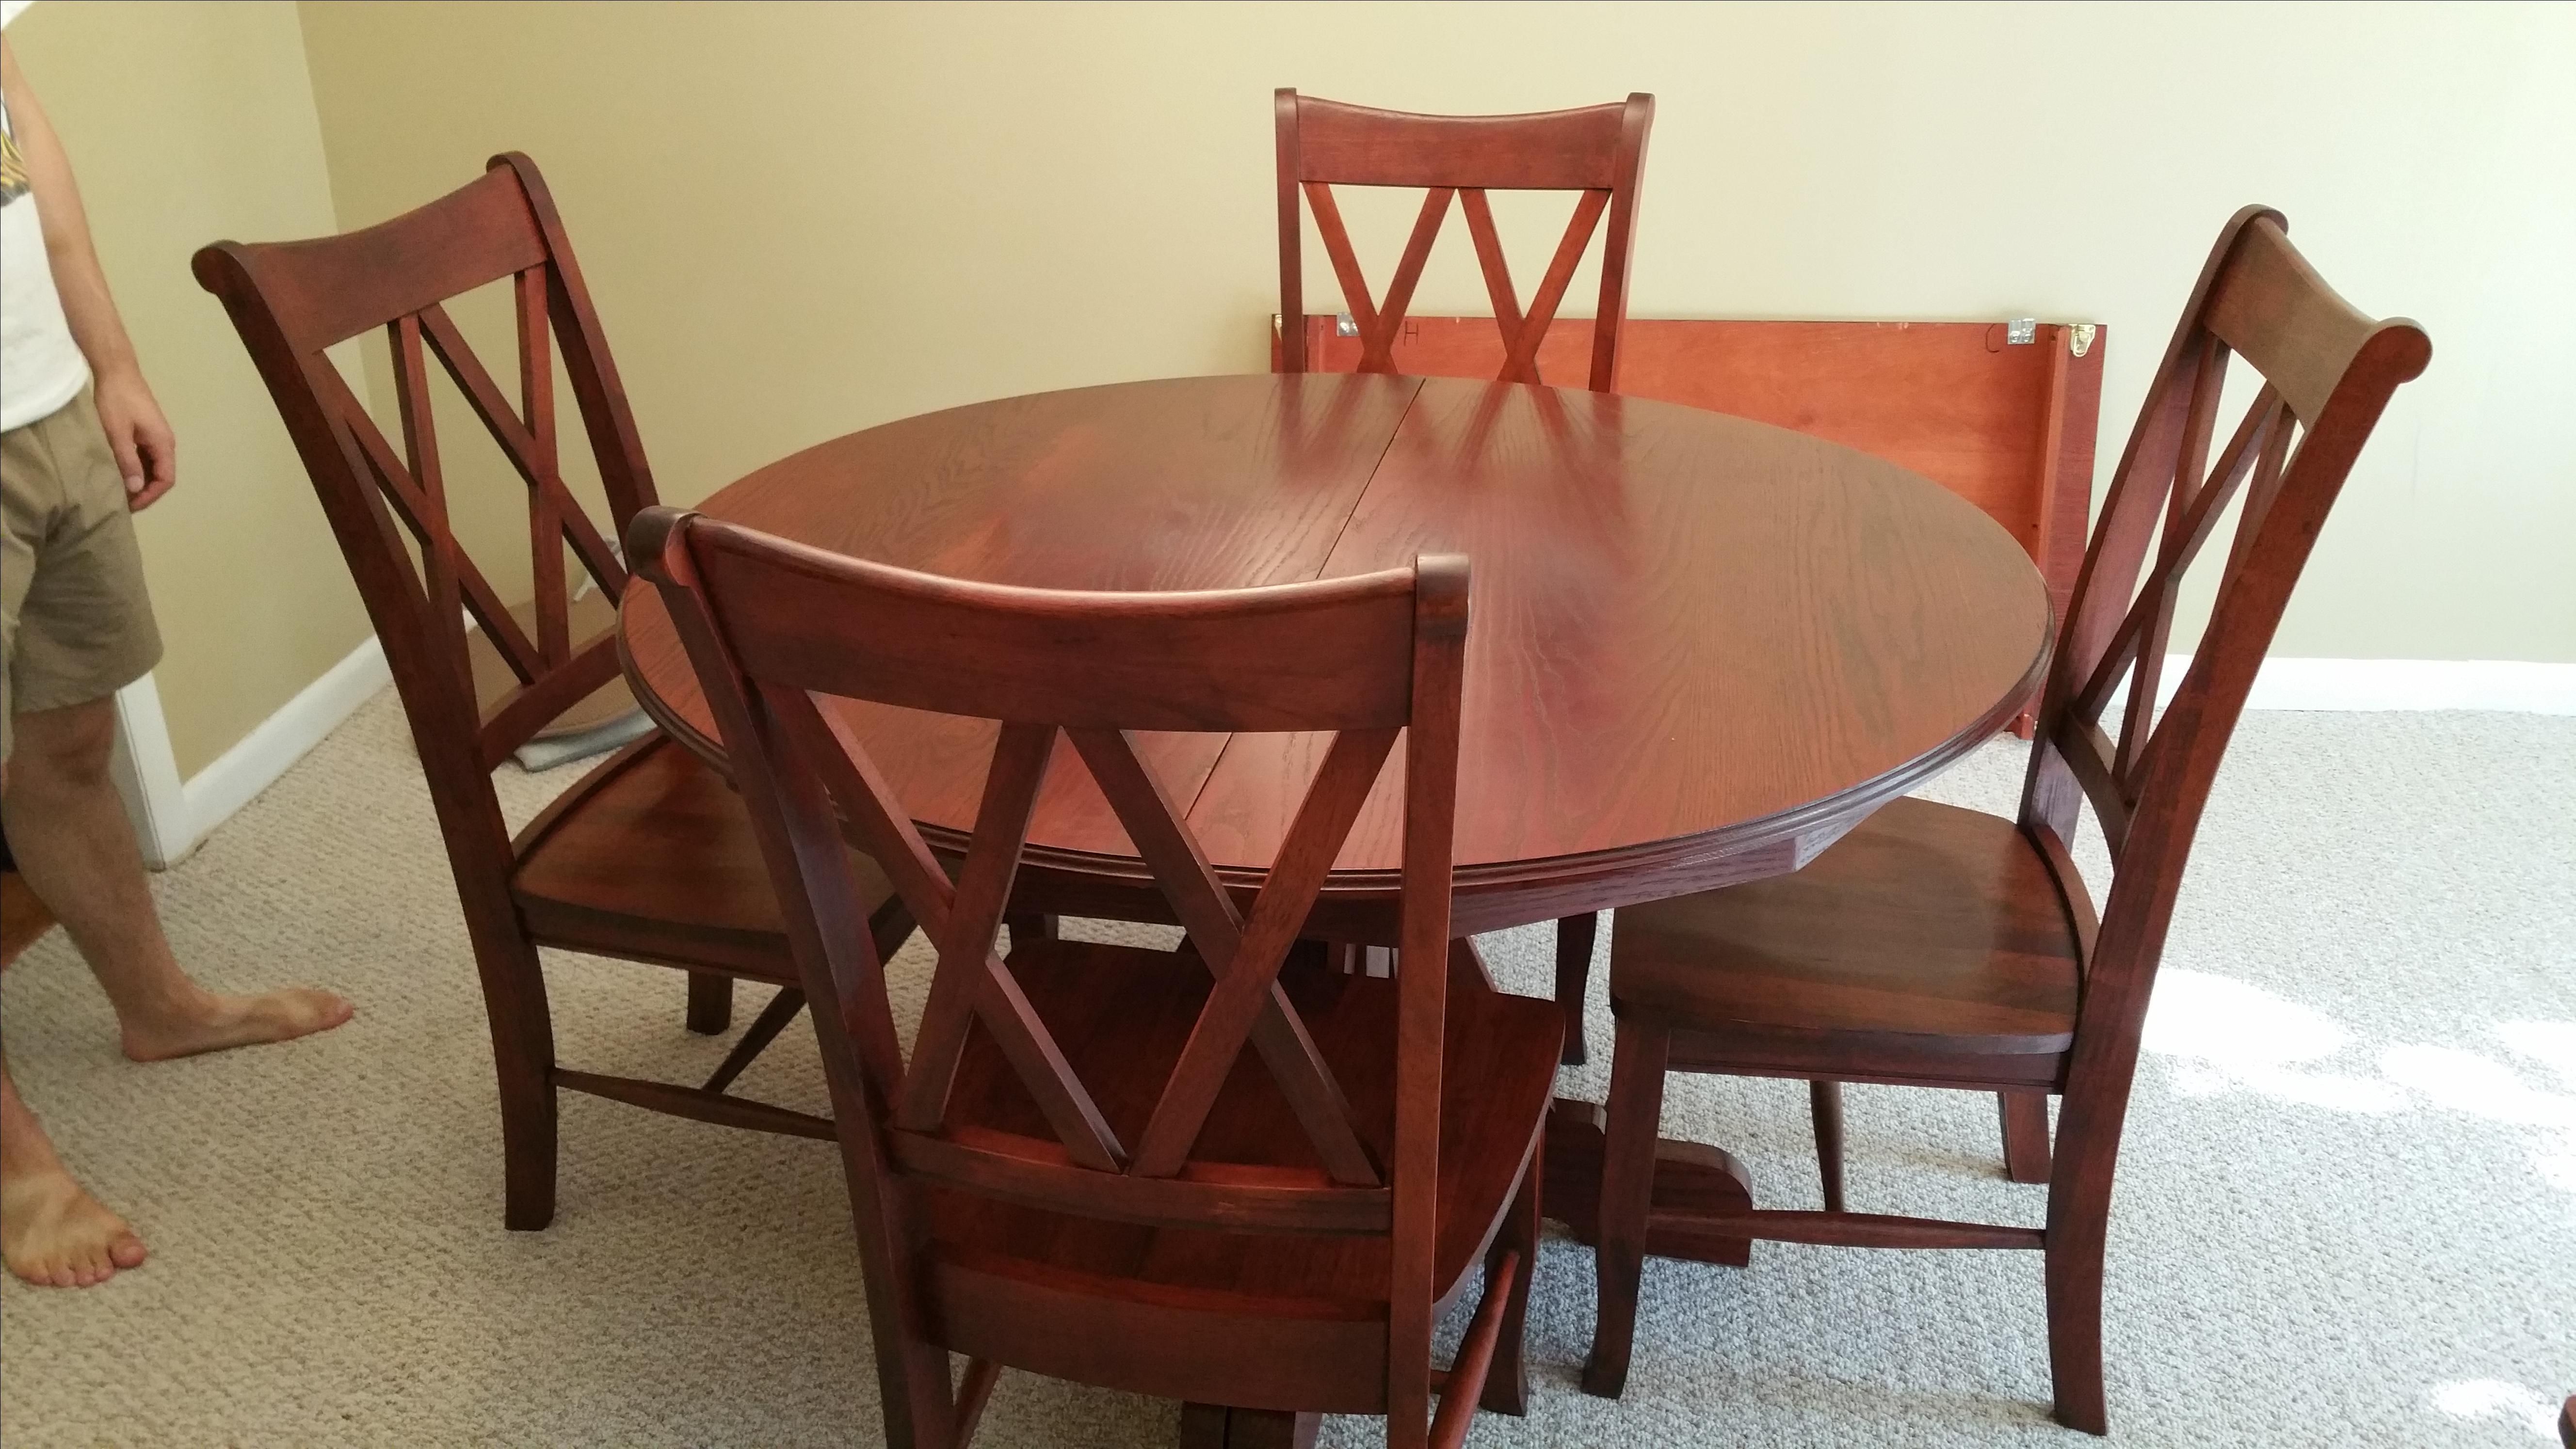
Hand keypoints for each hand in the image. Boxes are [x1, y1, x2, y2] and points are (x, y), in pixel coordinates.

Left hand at [92, 368, 175, 510]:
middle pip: (162, 475)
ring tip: (120, 491)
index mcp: (162, 444)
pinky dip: (137, 469)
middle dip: (145, 492)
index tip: (130, 506)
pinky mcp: (146, 431)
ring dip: (141, 481)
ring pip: (154, 467)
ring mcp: (156, 436)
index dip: (150, 496)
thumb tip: (136, 488)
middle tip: (123, 502)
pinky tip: (122, 472)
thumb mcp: (117, 433)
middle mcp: (164, 442)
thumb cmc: (117, 401)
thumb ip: (128, 461)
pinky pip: (147, 457)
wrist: (117, 370)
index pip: (165, 479)